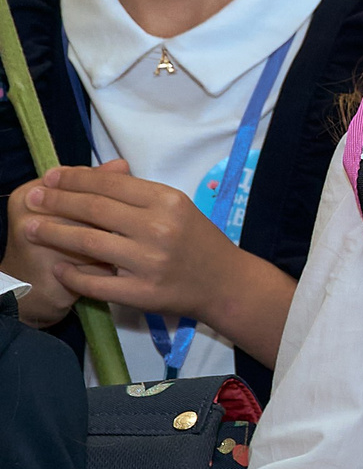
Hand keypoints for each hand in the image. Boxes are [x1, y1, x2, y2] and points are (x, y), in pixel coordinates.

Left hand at [11, 162, 295, 362]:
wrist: (227, 284)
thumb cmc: (199, 241)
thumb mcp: (177, 208)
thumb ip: (137, 193)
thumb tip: (88, 176)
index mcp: (168, 201)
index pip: (110, 185)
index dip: (75, 179)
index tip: (50, 176)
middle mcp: (158, 228)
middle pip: (94, 210)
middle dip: (57, 201)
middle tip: (34, 197)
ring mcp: (149, 262)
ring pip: (88, 243)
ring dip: (53, 233)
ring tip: (30, 227)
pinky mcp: (142, 292)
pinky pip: (95, 282)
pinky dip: (72, 274)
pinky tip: (58, 266)